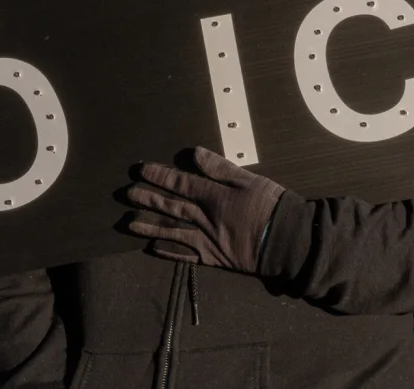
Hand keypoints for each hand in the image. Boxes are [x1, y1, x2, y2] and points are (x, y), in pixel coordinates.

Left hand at [124, 145, 288, 272]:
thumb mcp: (249, 180)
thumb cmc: (271, 206)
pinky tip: (153, 249)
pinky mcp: (214, 258)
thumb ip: (220, 168)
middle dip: (147, 199)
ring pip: (172, 232)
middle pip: (171, 207)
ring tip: (129, 223)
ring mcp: (207, 241)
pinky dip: (169, 252)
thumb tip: (194, 154)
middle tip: (126, 193)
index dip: (159, 176)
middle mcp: (205, 219)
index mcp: (213, 197)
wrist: (287, 242)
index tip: (141, 170)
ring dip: (150, 226)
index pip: (180, 183)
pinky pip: (186, 256)